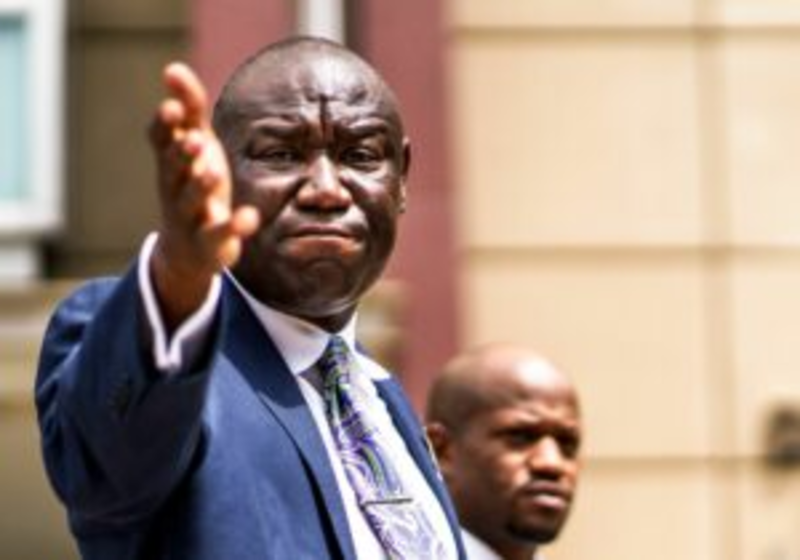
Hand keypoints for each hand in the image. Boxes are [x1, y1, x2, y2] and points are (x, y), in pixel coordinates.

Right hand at [148, 62, 259, 327]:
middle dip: (182, 154)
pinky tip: (251, 216)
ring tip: (214, 170)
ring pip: (191, 201)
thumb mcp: (194, 147)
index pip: (161, 140)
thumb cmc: (191, 185)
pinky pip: (219, 234)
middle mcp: (175, 188)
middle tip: (196, 140)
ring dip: (201, 185)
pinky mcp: (209, 242)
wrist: (186, 251)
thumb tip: (173, 67)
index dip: (165, 125)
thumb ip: (189, 110)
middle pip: (173, 170)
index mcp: (171, 162)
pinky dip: (234, 226)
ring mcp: (190, 217)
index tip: (172, 107)